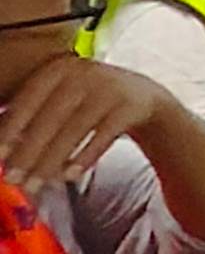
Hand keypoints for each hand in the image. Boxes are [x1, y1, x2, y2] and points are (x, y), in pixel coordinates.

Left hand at [0, 55, 175, 193]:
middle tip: (13, 179)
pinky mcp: (130, 106)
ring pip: (74, 130)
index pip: (28, 100)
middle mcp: (84, 73)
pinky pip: (103, 137)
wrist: (143, 96)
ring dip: (52, 162)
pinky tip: (69, 176)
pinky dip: (85, 158)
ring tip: (36, 185)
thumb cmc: (86, 102)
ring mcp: (109, 88)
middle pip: (50, 118)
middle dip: (28, 152)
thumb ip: (30, 116)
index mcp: (58, 68)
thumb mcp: (58, 98)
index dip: (11, 129)